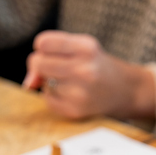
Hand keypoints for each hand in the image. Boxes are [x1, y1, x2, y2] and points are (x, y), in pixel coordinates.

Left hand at [23, 30, 155, 120]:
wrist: (126, 91)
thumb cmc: (97, 65)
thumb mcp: (81, 48)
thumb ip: (51, 53)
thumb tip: (29, 84)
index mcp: (86, 48)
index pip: (42, 42)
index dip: (42, 48)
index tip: (53, 52)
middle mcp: (84, 70)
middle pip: (37, 63)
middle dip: (41, 65)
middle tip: (58, 68)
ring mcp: (80, 93)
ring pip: (43, 83)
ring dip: (51, 82)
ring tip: (73, 82)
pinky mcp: (75, 111)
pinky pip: (48, 100)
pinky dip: (55, 96)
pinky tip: (73, 95)